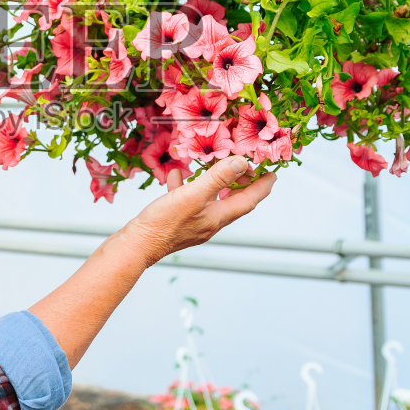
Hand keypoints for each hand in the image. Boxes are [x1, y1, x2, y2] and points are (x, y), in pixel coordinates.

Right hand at [121, 157, 276, 267]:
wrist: (135, 246)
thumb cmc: (162, 223)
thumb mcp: (192, 196)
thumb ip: (217, 178)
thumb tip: (242, 163)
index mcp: (218, 217)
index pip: (249, 200)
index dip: (262, 185)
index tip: (273, 172)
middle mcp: (210, 223)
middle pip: (233, 201)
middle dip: (242, 183)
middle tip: (247, 166)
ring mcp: (194, 224)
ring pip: (211, 200)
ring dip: (216, 183)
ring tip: (215, 166)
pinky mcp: (178, 223)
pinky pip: (189, 201)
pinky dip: (187, 186)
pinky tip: (176, 175)